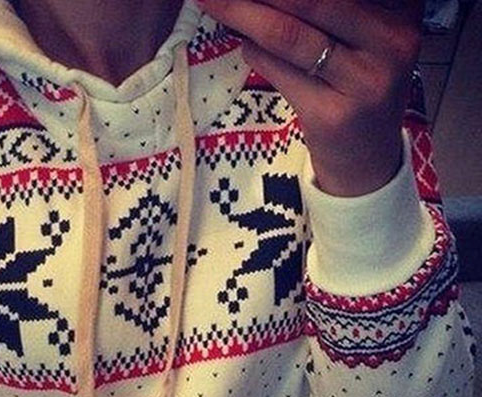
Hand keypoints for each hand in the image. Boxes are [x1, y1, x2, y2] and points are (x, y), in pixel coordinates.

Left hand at [198, 0, 424, 195]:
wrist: (368, 159)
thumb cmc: (358, 88)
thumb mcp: (364, 37)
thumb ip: (331, 10)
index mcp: (402, 11)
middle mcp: (391, 41)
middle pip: (312, 0)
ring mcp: (363, 81)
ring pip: (290, 35)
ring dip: (244, 14)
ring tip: (215, 2)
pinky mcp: (332, 115)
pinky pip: (281, 72)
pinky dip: (255, 51)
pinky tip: (244, 41)